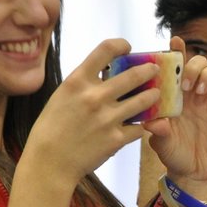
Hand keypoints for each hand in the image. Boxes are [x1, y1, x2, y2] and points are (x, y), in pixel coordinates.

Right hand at [26, 39, 160, 184]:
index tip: (128, 48)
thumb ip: (83, 84)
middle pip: (134, 74)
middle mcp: (95, 96)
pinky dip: (141, 125)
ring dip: (153, 95)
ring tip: (156, 94)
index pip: (106, 49)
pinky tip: (141, 124)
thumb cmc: (52, 128)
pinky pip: (139, 127)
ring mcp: (108, 118)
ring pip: (144, 100)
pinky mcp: (116, 139)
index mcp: (77, 81)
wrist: (50, 162)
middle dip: (149, 70)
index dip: (121, 44)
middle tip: (154, 69)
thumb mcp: (62, 96)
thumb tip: (105, 72)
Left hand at [144, 41, 206, 193]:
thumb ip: (157, 130)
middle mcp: (193, 93)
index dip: (177, 51)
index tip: (174, 41)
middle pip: (199, 63)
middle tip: (186, 83)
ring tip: (201, 91)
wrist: (192, 172)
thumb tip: (152, 120)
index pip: (177, 67)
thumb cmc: (173, 154)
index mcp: (175, 94)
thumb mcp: (161, 143)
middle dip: (194, 65)